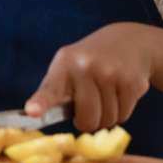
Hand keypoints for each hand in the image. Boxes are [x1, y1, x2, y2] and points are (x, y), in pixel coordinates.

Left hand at [25, 23, 157, 131]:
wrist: (128, 41)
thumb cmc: (90, 62)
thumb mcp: (69, 65)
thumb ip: (57, 90)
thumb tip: (35, 114)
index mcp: (64, 63)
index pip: (51, 88)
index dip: (41, 102)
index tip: (31, 111)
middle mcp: (85, 66)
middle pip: (87, 118)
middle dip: (89, 121)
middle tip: (90, 106)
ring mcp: (110, 73)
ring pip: (107, 119)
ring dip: (108, 115)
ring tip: (107, 93)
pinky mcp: (131, 82)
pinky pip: (124, 115)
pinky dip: (122, 110)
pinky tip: (120, 91)